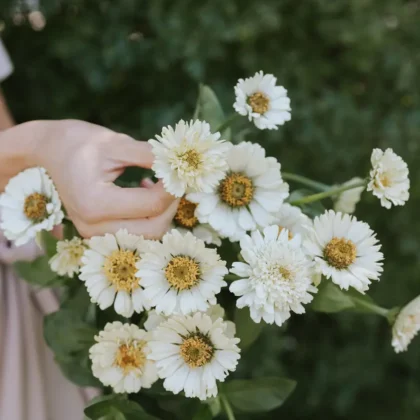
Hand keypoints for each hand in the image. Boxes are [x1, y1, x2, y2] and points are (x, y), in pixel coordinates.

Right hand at [32, 120, 177, 238]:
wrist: (47, 152)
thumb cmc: (78, 142)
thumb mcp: (115, 143)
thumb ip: (150, 156)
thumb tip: (179, 166)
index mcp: (95, 203)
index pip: (152, 204)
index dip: (173, 187)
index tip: (178, 169)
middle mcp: (93, 226)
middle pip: (153, 229)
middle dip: (170, 205)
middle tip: (173, 181)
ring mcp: (94, 234)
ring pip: (147, 236)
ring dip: (160, 213)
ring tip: (154, 184)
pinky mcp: (98, 234)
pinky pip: (135, 234)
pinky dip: (148, 218)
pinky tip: (143, 193)